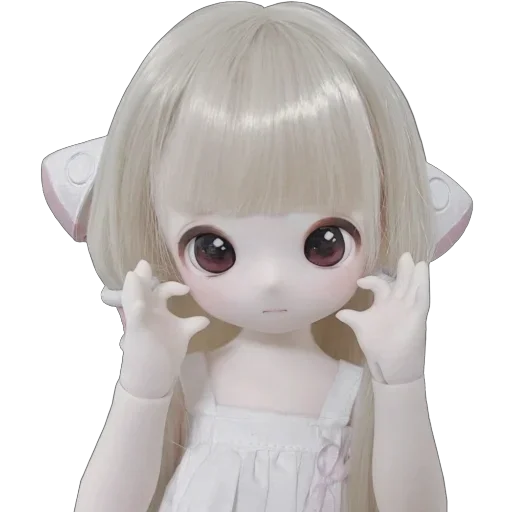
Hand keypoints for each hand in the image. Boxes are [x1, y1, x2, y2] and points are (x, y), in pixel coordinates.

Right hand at [120, 260, 209, 397]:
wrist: (151, 380)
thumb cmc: (165, 355)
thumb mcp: (181, 335)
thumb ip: (191, 324)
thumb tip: (205, 319)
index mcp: (156, 311)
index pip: (161, 291)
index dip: (172, 286)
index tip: (187, 289)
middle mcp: (147, 314)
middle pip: (142, 290)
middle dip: (142, 277)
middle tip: (143, 264)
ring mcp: (141, 323)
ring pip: (134, 301)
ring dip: (134, 289)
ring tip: (134, 275)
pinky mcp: (138, 335)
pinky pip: (136, 321)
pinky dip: (137, 312)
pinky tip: (140, 305)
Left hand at [336, 253, 429, 384]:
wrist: (391, 366)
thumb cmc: (377, 346)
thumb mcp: (362, 328)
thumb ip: (353, 318)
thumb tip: (339, 313)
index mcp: (383, 304)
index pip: (379, 285)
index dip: (371, 280)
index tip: (359, 283)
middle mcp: (396, 304)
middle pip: (401, 282)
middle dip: (403, 269)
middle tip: (405, 255)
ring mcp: (407, 309)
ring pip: (412, 288)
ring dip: (414, 275)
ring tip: (416, 262)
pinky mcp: (417, 317)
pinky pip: (422, 299)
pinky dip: (423, 287)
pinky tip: (424, 275)